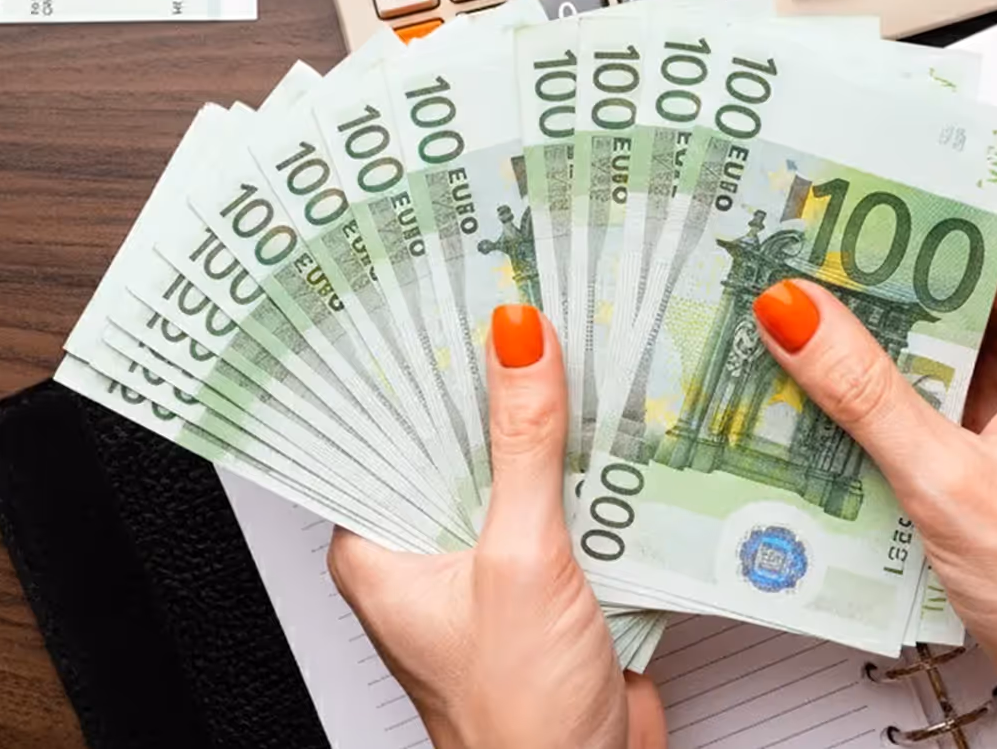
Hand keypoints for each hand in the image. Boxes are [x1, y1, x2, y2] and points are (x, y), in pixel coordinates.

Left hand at [328, 305, 666, 748]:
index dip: (421, 358)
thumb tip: (517, 341)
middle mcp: (428, 546)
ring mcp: (490, 558)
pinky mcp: (547, 572)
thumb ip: (524, 444)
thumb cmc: (519, 717)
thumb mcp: (519, 558)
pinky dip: (589, 465)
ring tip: (577, 337)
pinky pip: (563, 498)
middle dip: (497, 379)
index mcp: (381, 543)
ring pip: (517, 464)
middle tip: (527, 296)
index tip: (448, 291)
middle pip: (459, 436)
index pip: (389, 424)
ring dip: (550, 419)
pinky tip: (614, 417)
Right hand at [753, 222, 996, 748]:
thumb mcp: (952, 483)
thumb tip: (796, 311)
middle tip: (781, 264)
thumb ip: (864, 391)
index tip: (821, 204)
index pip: (978, 232)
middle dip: (863, 278)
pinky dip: (873, 385)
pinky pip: (926, 382)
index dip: (896, 213)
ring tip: (784, 321)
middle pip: (946, 278)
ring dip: (862, 335)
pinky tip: (815, 387)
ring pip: (929, 332)